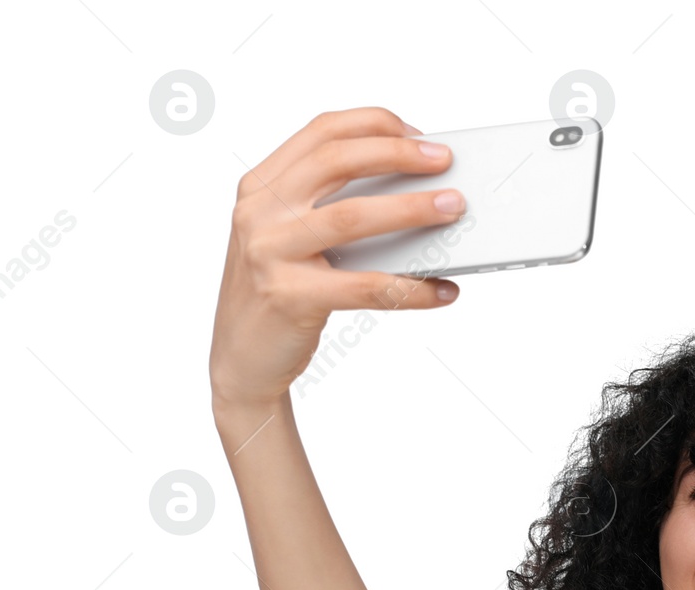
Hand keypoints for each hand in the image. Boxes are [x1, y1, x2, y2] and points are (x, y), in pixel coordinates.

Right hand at [208, 107, 462, 410]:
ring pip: (353, 217)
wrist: (241, 359)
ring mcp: (269, 252)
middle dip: (398, 154)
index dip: (373, 124)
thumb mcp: (289, 239)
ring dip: (412, 209)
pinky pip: (366, 287)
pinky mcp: (289, 297)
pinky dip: (411, 289)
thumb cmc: (278, 294)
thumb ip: (329, 209)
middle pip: (337, 161)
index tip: (417, 132)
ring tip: (453, 208)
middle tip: (445, 161)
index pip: (321, 132)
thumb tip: (410, 192)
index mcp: (260, 186)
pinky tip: (442, 290)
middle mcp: (259, 211)